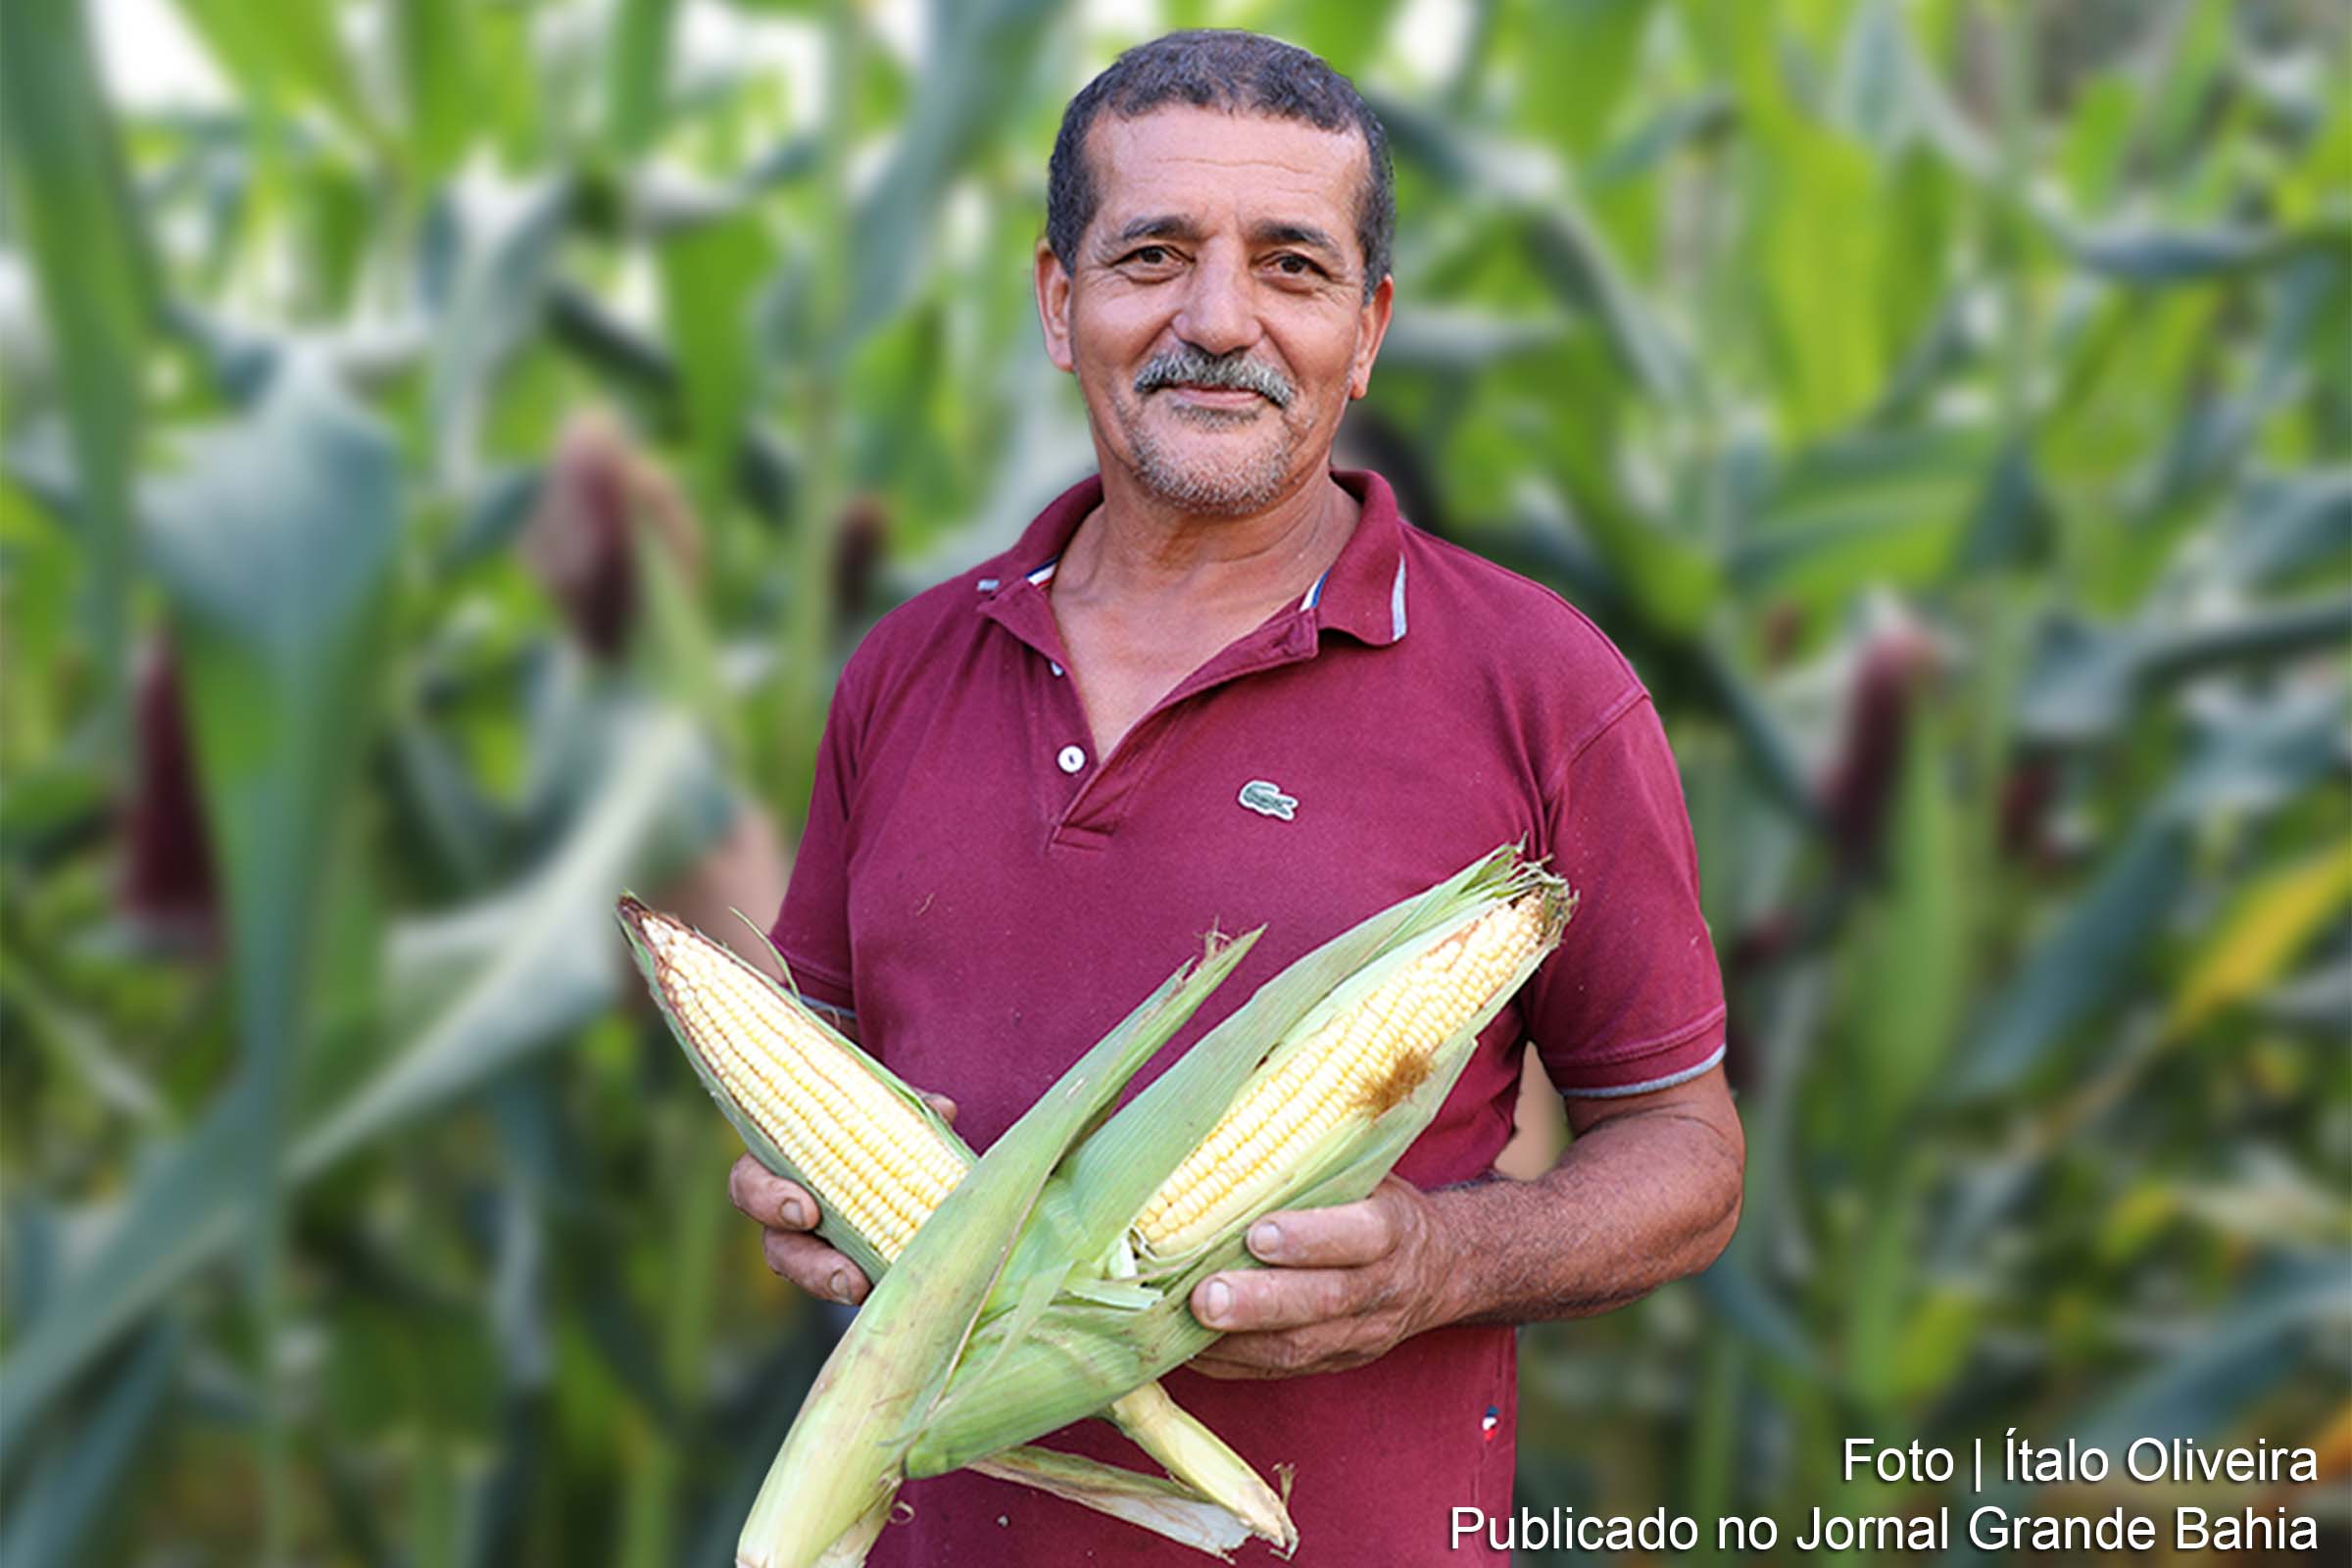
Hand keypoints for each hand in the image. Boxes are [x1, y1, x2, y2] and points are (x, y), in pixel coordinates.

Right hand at [726, 1092, 957, 1306]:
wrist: (900, 1141)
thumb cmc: (873, 1115)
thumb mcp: (886, 1104)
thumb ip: (906, 1107)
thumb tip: (941, 1110)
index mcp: (782, 1164)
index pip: (750, 1183)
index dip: (770, 1200)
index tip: (806, 1211)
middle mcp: (793, 1213)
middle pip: (780, 1249)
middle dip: (810, 1266)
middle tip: (847, 1277)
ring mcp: (823, 1245)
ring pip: (814, 1277)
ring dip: (840, 1288)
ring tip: (872, 1293)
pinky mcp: (855, 1267)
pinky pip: (855, 1286)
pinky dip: (880, 1288)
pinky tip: (903, 1288)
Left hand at [1185, 1175, 1462, 1379]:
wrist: (1438, 1269)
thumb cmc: (1381, 1205)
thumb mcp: (1371, 1174)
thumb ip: (1319, 1165)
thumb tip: (1239, 1130)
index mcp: (1395, 1230)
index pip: (1361, 1237)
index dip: (1310, 1238)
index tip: (1256, 1235)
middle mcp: (1383, 1288)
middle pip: (1324, 1302)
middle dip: (1260, 1302)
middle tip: (1206, 1297)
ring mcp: (1361, 1334)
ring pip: (1300, 1347)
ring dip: (1237, 1340)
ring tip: (1186, 1323)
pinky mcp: (1336, 1362)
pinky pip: (1279, 1371)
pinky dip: (1230, 1362)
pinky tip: (1189, 1347)